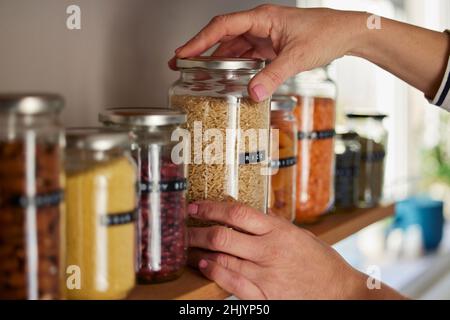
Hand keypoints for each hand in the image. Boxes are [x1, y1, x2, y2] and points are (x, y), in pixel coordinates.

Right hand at [169, 5, 366, 101]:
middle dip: (201, 50)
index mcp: (262, 18)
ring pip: (233, 47)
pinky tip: (226, 76)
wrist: (346, 34)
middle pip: (222, 36)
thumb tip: (252, 93)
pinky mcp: (271, 46)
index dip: (199, 40)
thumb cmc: (326, 34)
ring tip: (198, 73)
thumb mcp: (296, 57)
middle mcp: (260, 24)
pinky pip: (246, 55)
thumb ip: (273, 76)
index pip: (222, 26)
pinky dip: (234, 65)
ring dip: (216, 59)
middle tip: (180, 64)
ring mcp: (264, 35)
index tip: (183, 52)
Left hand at [187, 201, 404, 299]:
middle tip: (183, 229)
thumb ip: (272, 225)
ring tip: (187, 249)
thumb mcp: (299, 234)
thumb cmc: (321, 261)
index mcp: (278, 230)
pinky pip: (232, 284)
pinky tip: (205, 266)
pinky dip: (215, 273)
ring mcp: (266, 275)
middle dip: (196, 232)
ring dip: (200, 253)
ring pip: (222, 260)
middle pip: (222, 236)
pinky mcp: (266, 296)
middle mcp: (269, 250)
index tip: (195, 207)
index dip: (211, 208)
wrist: (340, 292)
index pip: (236, 213)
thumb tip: (245, 214)